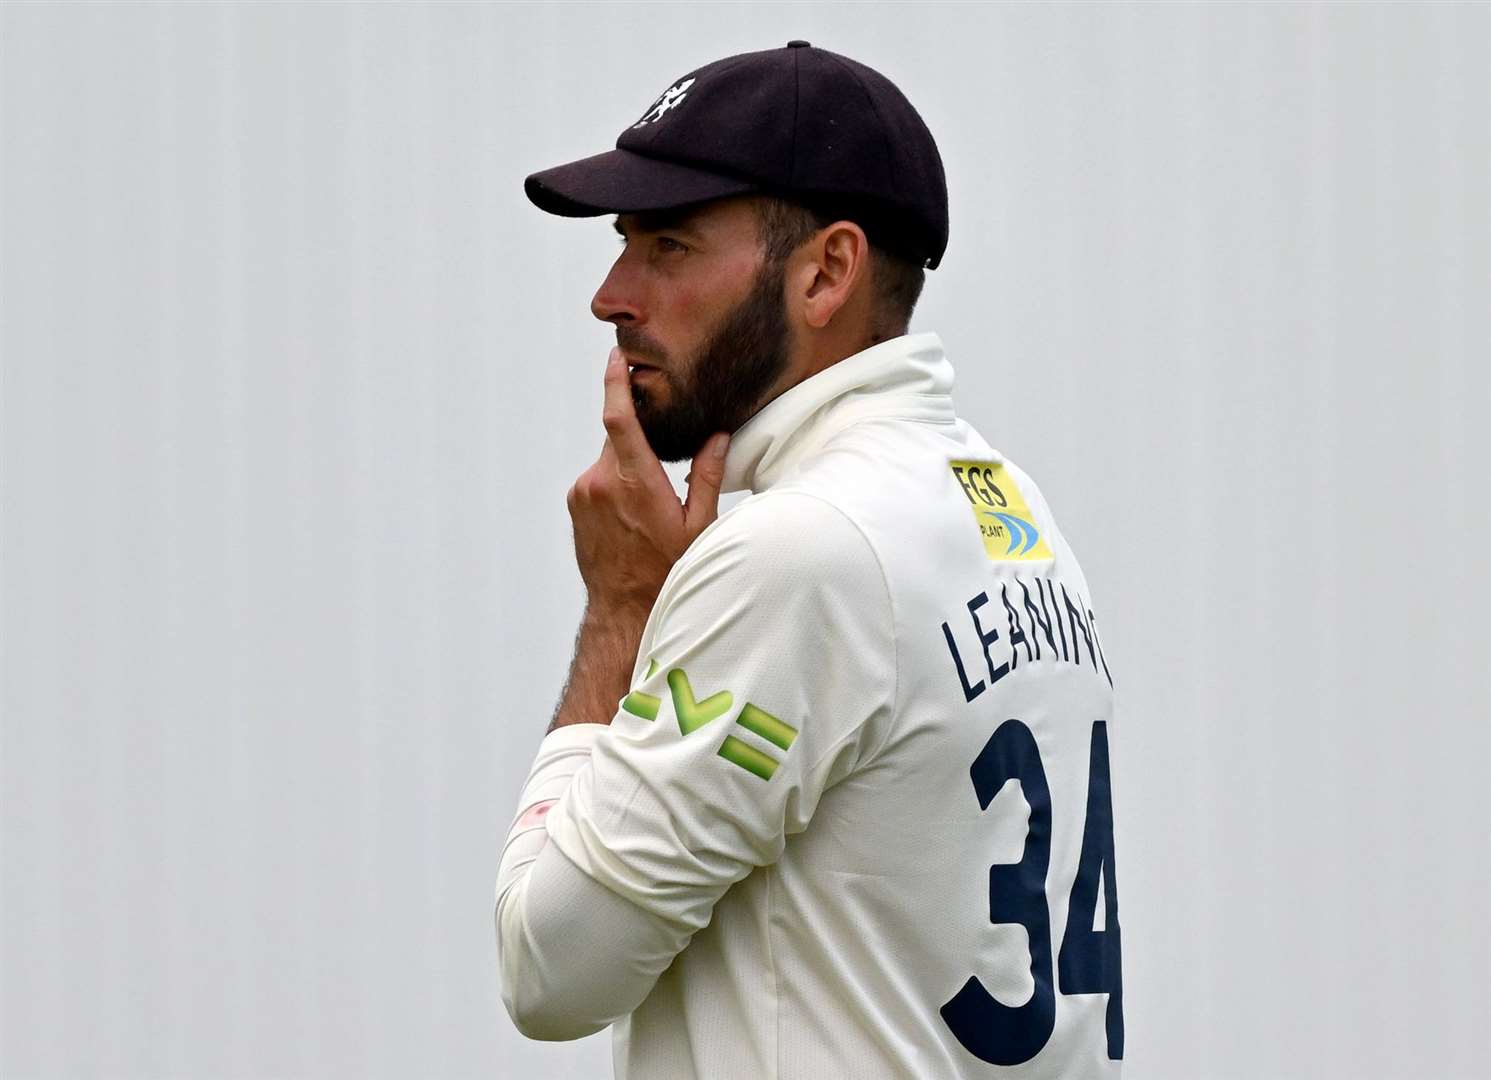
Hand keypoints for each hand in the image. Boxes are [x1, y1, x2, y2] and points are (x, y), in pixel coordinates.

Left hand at [566, 347, 729, 615]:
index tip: (617, 358)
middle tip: (662, 459)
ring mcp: (583, 492)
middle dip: (639, 435)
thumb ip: (707, 476)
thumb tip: (718, 437)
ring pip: (609, 458)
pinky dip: (616, 481)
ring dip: (629, 465)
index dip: (615, 383)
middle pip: (618, 436)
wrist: (623, 609)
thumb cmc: (665, 572)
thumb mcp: (698, 528)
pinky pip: (598, 477)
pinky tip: (633, 513)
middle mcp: (601, 482)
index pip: (618, 419)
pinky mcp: (574, 502)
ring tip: (650, 503)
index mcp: (635, 483)